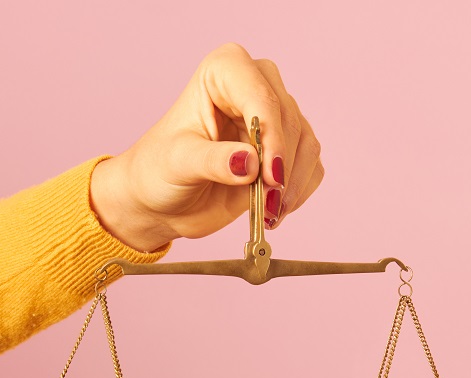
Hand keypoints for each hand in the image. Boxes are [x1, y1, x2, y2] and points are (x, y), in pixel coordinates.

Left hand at [90, 43, 323, 251]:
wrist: (161, 202)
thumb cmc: (159, 172)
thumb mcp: (178, 164)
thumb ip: (213, 161)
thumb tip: (251, 163)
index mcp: (224, 72)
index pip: (262, 96)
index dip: (272, 137)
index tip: (270, 176)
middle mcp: (255, 88)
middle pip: (290, 121)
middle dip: (282, 166)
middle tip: (266, 203)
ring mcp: (273, 121)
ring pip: (307, 145)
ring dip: (292, 184)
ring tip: (267, 212)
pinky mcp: (284, 153)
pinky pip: (310, 168)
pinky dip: (298, 193)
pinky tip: (273, 212)